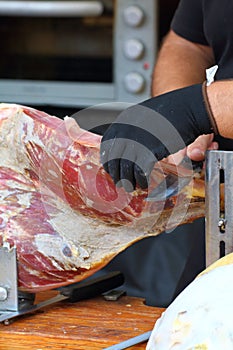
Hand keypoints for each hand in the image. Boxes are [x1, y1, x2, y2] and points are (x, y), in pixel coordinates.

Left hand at [100, 84, 215, 190]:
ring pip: (125, 168)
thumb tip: (126, 144)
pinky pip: (140, 171)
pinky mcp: (149, 151)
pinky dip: (141, 180)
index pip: (107, 146)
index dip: (109, 160)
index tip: (113, 169)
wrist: (187, 108)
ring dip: (128, 181)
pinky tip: (144, 183)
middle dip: (116, 174)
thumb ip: (133, 129)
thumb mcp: (144, 115)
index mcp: (122, 122)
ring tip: (132, 187)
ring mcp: (136, 141)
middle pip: (114, 159)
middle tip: (122, 183)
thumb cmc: (170, 112)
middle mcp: (125, 132)